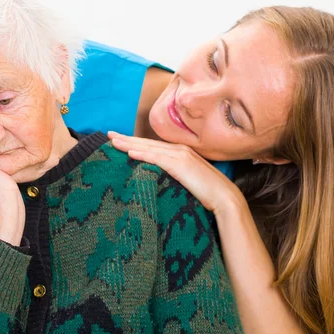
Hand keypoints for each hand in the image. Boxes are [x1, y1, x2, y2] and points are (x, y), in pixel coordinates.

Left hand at [108, 131, 246, 215]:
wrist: (225, 198)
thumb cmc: (207, 193)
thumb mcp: (187, 181)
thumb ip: (173, 175)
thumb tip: (156, 179)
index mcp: (180, 153)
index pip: (152, 146)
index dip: (135, 142)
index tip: (118, 140)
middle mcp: (179, 150)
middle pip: (147, 143)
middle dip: (127, 139)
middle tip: (108, 135)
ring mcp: (180, 156)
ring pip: (149, 148)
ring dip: (130, 144)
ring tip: (113, 142)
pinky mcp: (181, 165)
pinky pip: (157, 158)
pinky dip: (143, 154)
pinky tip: (129, 153)